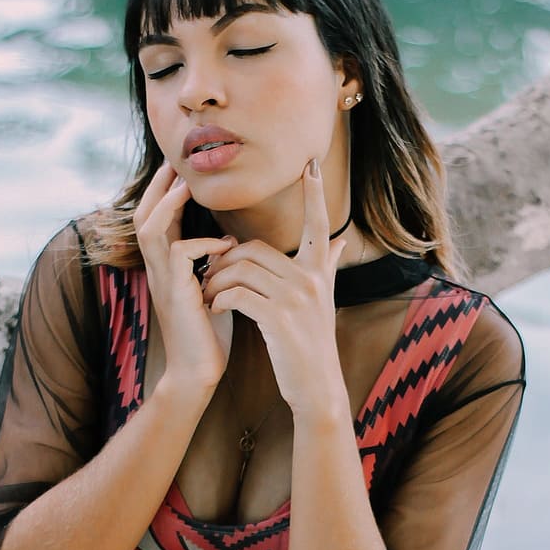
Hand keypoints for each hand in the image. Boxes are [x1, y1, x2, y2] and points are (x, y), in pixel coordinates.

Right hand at [134, 162, 235, 386]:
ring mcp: (162, 280)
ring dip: (169, 203)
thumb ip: (217, 264)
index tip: (185, 171)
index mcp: (166, 267)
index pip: (159, 219)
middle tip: (177, 162)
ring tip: (189, 185)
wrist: (199, 372)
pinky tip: (225, 245)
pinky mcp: (175, 293)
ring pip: (150, 227)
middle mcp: (157, 270)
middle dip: (158, 186)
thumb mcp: (214, 289)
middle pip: (142, 214)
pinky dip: (201, 243)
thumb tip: (234, 240)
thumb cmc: (209, 334)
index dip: (168, 193)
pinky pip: (178, 253)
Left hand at [199, 160, 346, 414]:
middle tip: (208, 277)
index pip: (318, 224)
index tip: (311, 164)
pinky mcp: (278, 319)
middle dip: (225, 262)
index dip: (315, 194)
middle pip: (255, 250)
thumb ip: (327, 266)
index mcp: (318, 272)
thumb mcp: (324, 301)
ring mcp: (296, 299)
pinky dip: (220, 300)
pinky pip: (238, 294)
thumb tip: (340, 239)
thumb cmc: (312, 344)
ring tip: (208, 296)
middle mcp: (310, 280)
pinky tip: (216, 310)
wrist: (316, 386)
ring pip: (241, 270)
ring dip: (216, 282)